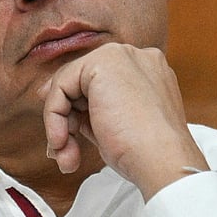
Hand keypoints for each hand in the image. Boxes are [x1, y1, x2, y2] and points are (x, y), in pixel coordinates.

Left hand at [40, 43, 208, 198]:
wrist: (162, 160)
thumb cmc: (146, 154)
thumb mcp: (118, 125)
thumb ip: (93, 110)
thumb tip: (60, 109)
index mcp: (148, 71)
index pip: (98, 84)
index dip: (75, 109)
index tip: (63, 138)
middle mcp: (136, 57)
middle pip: (81, 81)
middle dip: (65, 118)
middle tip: (64, 153)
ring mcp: (121, 56)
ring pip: (68, 84)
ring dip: (60, 124)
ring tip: (67, 157)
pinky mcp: (103, 62)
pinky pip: (61, 87)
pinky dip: (54, 117)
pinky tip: (63, 143)